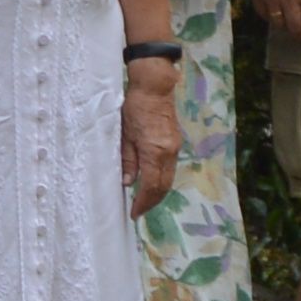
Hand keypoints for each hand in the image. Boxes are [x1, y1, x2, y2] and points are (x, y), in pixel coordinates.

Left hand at [121, 64, 184, 211]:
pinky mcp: (176, 142)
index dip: (143, 202)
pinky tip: (151, 182)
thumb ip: (128, 160)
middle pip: (164, 186)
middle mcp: (168, 153)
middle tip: (138, 211)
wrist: (154, 87)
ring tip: (144, 201)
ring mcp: (175, 148)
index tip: (134, 213)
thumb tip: (128, 183)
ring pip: (169, 178)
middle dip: (151, 202)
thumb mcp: (124, 134)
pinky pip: (170, 168)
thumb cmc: (135, 107)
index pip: (151, 186)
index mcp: (154, 151)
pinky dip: (161, 180)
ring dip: (157, 192)